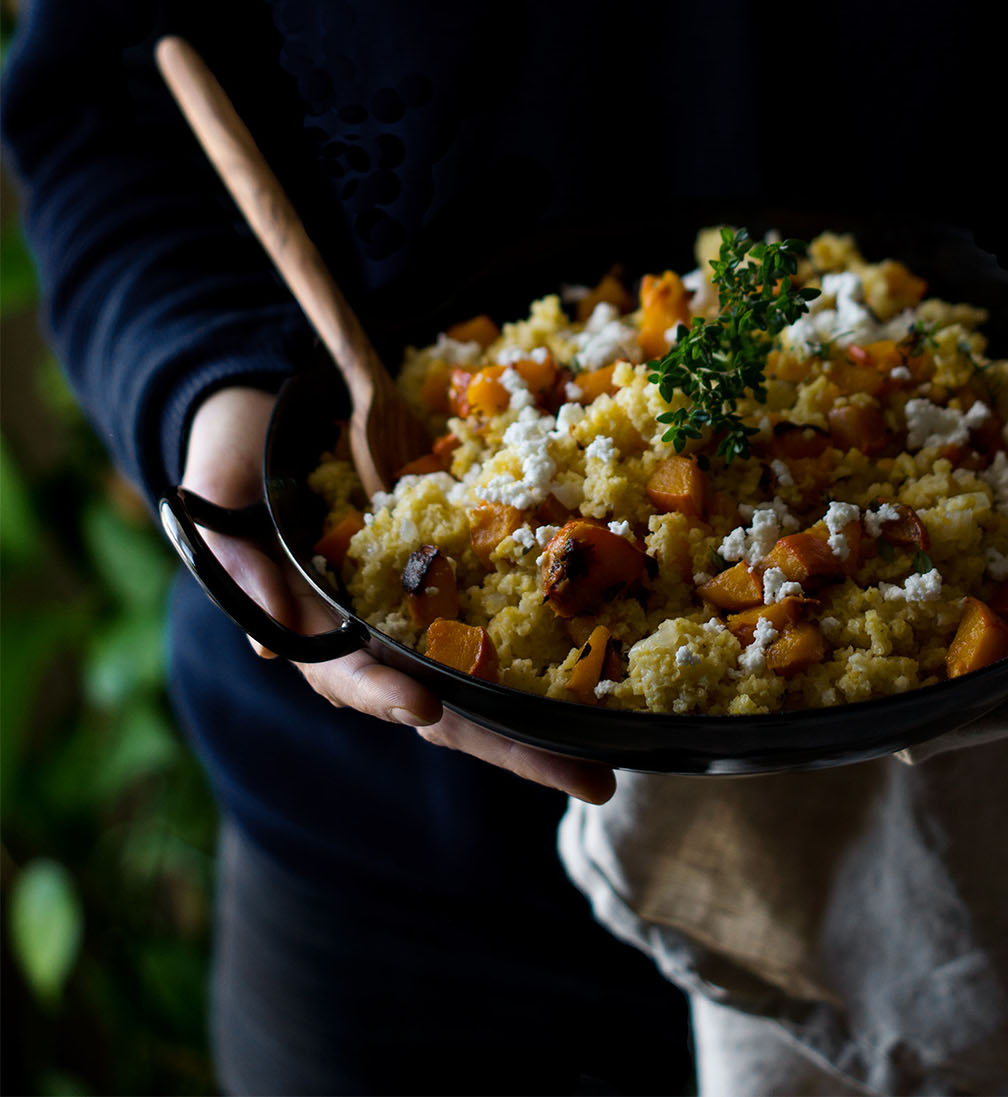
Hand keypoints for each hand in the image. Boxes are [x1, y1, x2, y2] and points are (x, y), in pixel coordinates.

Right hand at [180, 386, 614, 802]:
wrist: (269, 410)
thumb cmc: (238, 452)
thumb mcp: (218, 488)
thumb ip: (233, 554)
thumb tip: (263, 642)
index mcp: (309, 625)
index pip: (352, 675)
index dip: (386, 694)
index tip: (426, 706)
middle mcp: (369, 639)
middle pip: (442, 708)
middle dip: (511, 749)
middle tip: (587, 782)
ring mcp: (415, 621)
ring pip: (482, 689)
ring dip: (540, 731)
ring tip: (602, 765)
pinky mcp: (454, 590)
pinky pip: (502, 633)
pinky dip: (548, 666)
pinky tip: (602, 694)